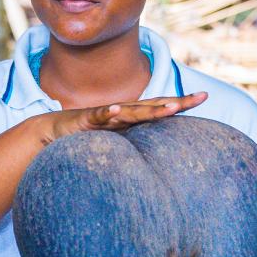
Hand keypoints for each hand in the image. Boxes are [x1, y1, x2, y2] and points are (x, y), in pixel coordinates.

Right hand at [42, 92, 207, 145]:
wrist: (53, 131)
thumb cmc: (86, 138)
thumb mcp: (115, 143)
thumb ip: (133, 146)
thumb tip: (155, 159)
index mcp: (130, 117)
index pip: (159, 108)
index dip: (181, 102)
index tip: (203, 96)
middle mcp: (122, 112)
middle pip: (153, 105)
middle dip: (176, 102)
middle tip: (200, 98)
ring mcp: (106, 114)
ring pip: (132, 110)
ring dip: (152, 109)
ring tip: (172, 107)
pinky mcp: (87, 119)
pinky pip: (100, 115)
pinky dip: (108, 112)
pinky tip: (117, 109)